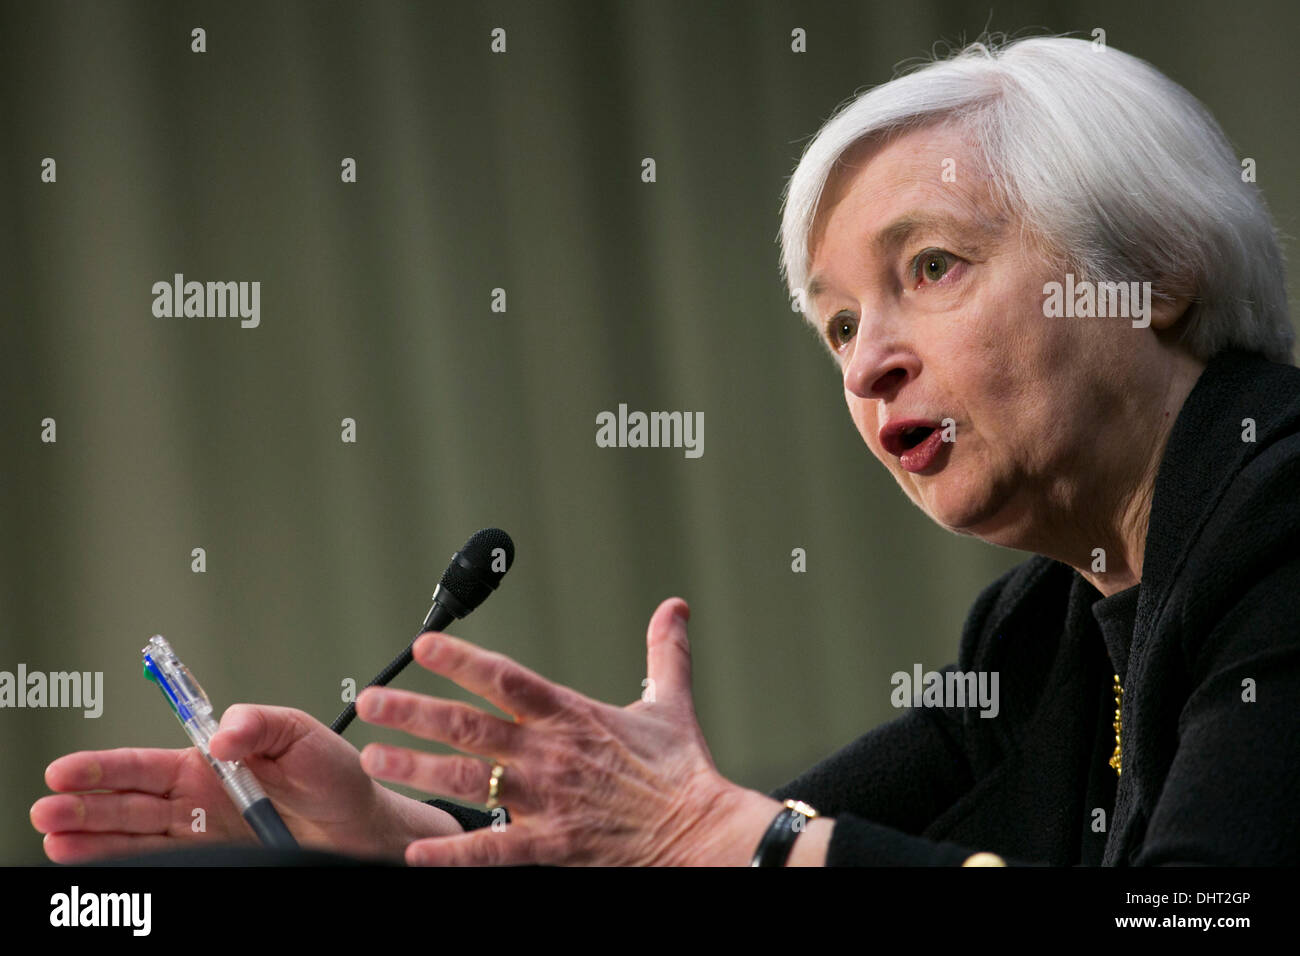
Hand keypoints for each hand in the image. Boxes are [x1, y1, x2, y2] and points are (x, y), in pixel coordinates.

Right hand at [31, 704, 463, 862]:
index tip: (69, 770)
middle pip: (128, 801)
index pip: (146, 762)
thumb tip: (224, 731)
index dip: (105, 766)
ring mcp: (203, 831)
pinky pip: (163, 858)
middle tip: (49, 808)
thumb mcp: (304, 733)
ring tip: (56, 838)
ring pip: (135, 834)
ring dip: (93, 837)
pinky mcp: (216, 857)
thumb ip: (261, 724)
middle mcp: (199, 797)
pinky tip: (96, 862)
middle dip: (85, 804)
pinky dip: (126, 861)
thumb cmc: (336, 775)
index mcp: (213, 758)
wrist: (363, 826)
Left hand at [355, 597, 772, 865]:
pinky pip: (492, 850)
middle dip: (415, 712)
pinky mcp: (551, 844)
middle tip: (371, 702)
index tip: (423, 646)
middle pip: (470, 726)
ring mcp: (546, 800)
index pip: (507, 678)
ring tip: (376, 759)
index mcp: (573, 715)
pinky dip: (452, 852)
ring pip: (469, 780)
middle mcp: (551, 753)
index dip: (462, 660)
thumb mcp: (671, 702)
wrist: (700, 832)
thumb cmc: (682, 771)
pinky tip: (416, 850)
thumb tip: (674, 607)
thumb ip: (664, 651)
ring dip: (417, 769)